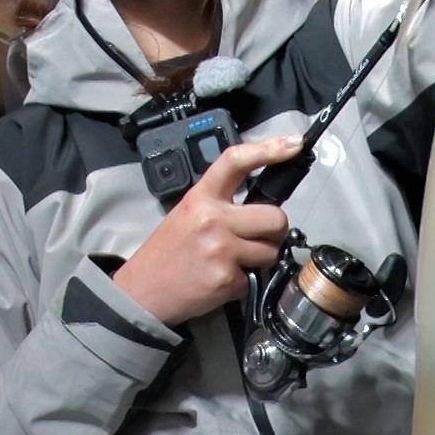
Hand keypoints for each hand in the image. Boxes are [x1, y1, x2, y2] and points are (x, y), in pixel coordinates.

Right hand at [113, 134, 301, 325]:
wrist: (141, 291)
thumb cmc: (168, 252)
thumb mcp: (188, 214)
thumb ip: (222, 205)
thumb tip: (262, 205)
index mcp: (201, 197)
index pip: (236, 161)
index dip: (269, 149)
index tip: (293, 143)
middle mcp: (213, 219)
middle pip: (275, 216)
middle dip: (275, 230)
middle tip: (259, 238)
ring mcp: (221, 249)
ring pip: (272, 251)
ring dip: (261, 259)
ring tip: (235, 261)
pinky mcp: (226, 278)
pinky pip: (256, 278)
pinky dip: (244, 283)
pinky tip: (222, 281)